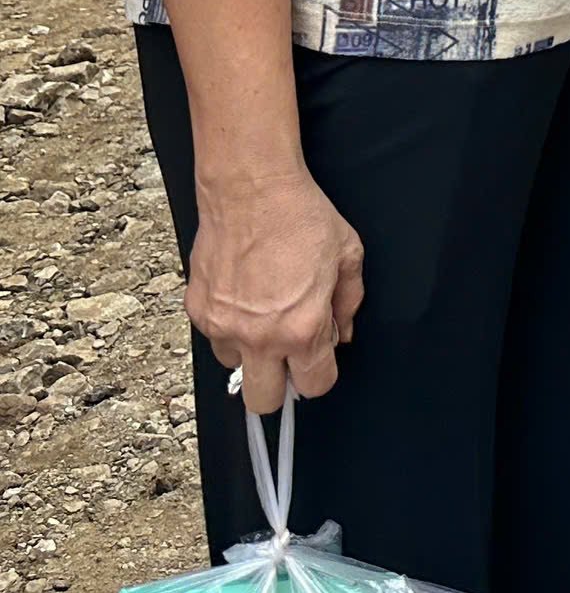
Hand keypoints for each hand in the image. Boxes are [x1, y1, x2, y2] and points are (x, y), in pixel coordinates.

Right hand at [187, 170, 363, 412]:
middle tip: (289, 355)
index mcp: (301, 328)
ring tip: (265, 314)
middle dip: (279, 386)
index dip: (321, 373)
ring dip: (252, 352)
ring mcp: (223, 326)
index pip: (313, 385)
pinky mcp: (198, 311)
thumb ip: (348, 303)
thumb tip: (340, 333)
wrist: (250, 189)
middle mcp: (259, 337)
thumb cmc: (301, 217)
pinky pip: (215, 338)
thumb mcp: (348, 255)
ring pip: (236, 368)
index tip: (320, 358)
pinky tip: (244, 296)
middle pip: (263, 403)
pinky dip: (230, 327)